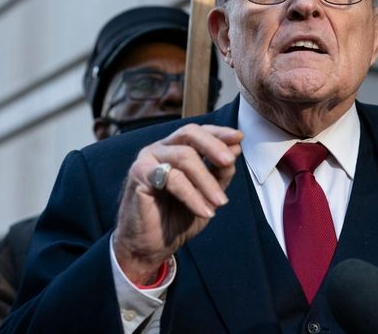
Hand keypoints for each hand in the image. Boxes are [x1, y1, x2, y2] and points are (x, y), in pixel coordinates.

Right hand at [112, 124, 242, 283]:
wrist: (150, 246)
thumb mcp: (206, 193)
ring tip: (220, 202)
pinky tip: (204, 211)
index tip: (239, 138)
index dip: (219, 133)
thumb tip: (236, 149)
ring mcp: (147, 159)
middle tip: (230, 162)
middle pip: (189, 133)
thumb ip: (219, 172)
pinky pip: (173, 179)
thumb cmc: (176, 217)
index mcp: (174, 148)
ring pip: (184, 157)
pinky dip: (193, 195)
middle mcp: (160, 149)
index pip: (198, 132)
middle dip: (214, 146)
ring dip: (207, 181)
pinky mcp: (139, 174)